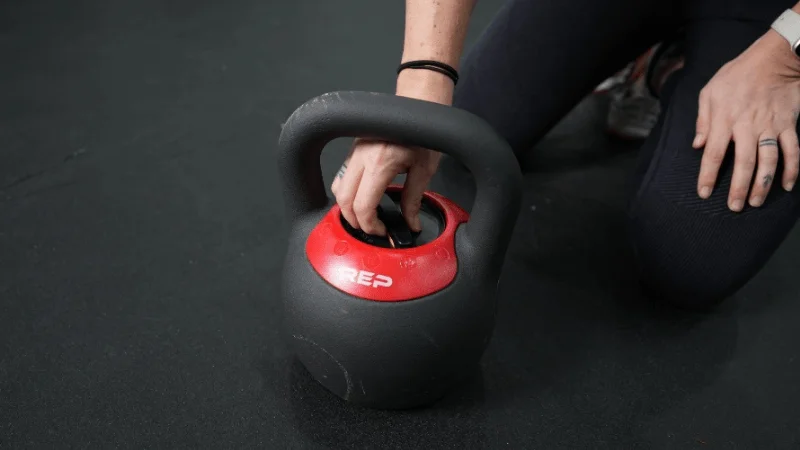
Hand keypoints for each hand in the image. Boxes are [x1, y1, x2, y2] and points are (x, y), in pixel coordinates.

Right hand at [331, 69, 453, 234]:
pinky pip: (342, 176)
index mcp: (380, 162)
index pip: (363, 205)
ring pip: (338, 189)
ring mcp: (354, 152)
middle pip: (343, 201)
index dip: (370, 225)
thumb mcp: (425, 169)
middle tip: (372, 228)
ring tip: (365, 216)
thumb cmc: (423, 130)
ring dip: (347, 207)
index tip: (381, 230)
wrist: (417, 104)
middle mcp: (361, 157)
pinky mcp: (353, 150)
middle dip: (355, 221)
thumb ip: (414, 199)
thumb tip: (410, 222)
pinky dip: (347, 192)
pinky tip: (361, 197)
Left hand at [694, 29, 799, 210]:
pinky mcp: (788, 124)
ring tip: (756, 202)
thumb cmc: (737, 74)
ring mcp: (770, 126)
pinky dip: (792, 169)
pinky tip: (786, 185)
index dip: (707, 175)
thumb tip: (697, 145)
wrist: (774, 58)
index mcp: (724, 119)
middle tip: (734, 207)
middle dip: (738, 187)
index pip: (713, 153)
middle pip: (743, 163)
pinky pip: (793, 150)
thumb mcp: (710, 91)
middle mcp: (747, 127)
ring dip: (763, 184)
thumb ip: (702, 119)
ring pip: (768, 161)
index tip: (704, 193)